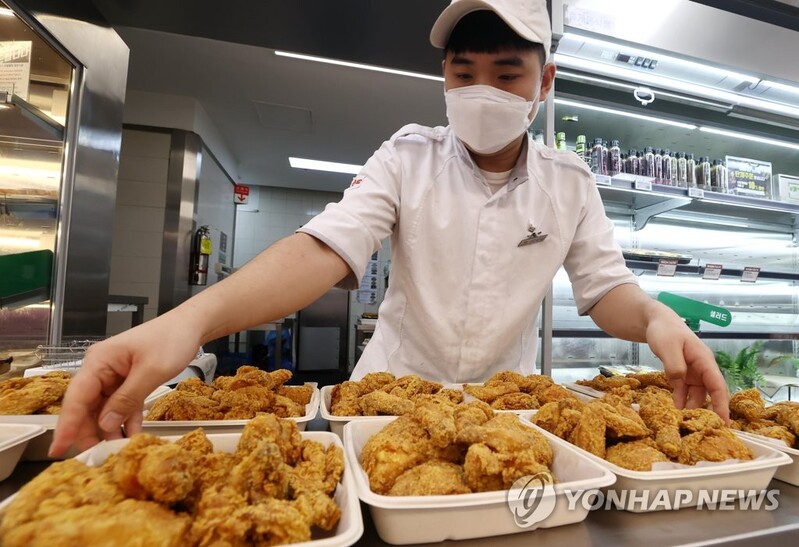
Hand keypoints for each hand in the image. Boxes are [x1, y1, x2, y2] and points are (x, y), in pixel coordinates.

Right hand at [49, 317, 200, 455]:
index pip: (76, 396)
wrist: (190, 326)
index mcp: (99, 361)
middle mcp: (101, 370)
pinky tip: (131, 438)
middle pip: (87, 407)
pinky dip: (126, 422)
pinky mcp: (128, 383)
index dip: (67, 425)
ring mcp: (114, 377)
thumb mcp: (151, 370)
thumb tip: (105, 424)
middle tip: (96, 456)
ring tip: (115, 451)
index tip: (58, 449)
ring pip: (103, 410)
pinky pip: (122, 407)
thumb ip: (128, 398)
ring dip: (109, 430)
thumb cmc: (171, 339)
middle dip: (90, 432)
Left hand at [646, 313, 729, 421]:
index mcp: (704, 361)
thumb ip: (675, 366)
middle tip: (704, 431)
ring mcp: (692, 372)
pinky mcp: (682, 374)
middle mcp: (702, 368)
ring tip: (686, 424)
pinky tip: (675, 412)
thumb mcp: (668, 347)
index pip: (718, 386)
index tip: (724, 423)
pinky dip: (681, 401)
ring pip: (697, 395)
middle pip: (710, 394)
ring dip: (692, 408)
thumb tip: (680, 382)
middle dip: (709, 411)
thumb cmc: (665, 331)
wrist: (655, 321)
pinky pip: (684, 391)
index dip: (722, 405)